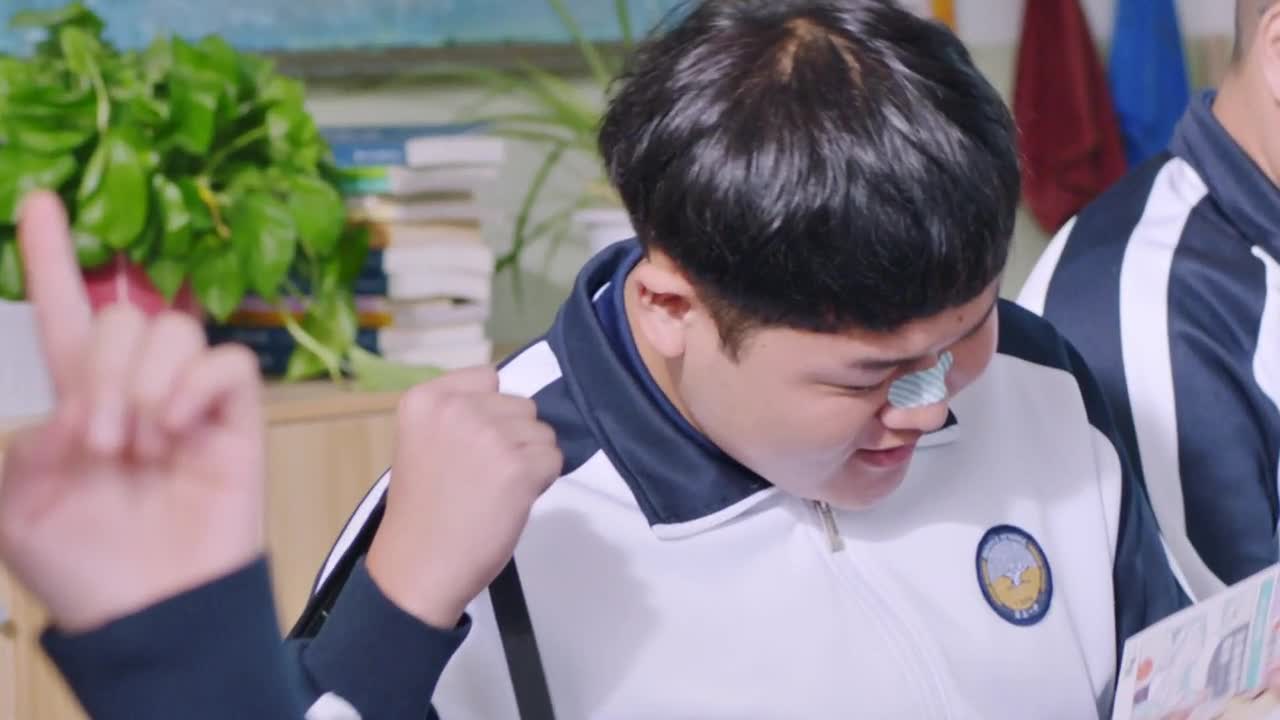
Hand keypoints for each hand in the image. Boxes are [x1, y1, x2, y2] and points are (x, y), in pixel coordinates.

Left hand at [0, 191, 265, 632]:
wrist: (154, 612)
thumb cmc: (86, 568)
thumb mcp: (14, 511)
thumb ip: (16, 451)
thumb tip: (69, 410)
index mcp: (78, 400)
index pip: (64, 312)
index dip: (50, 257)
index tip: (39, 200)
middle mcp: (135, 387)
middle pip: (123, 315)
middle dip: (101, 375)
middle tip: (100, 445)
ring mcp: (190, 399)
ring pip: (172, 331)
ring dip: (142, 387)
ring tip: (141, 448)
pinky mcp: (236, 416)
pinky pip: (225, 363)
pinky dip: (193, 388)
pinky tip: (177, 431)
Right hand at [366, 366, 561, 628]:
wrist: (418, 567)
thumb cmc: (423, 511)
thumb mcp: (424, 443)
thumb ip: (460, 416)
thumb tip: (517, 410)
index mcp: (425, 399)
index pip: (488, 378)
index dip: (492, 412)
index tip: (471, 445)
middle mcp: (457, 408)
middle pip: (521, 404)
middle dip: (514, 438)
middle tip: (484, 476)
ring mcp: (489, 435)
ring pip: (543, 432)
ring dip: (530, 460)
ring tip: (496, 490)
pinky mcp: (518, 467)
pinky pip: (554, 460)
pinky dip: (541, 482)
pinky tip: (511, 501)